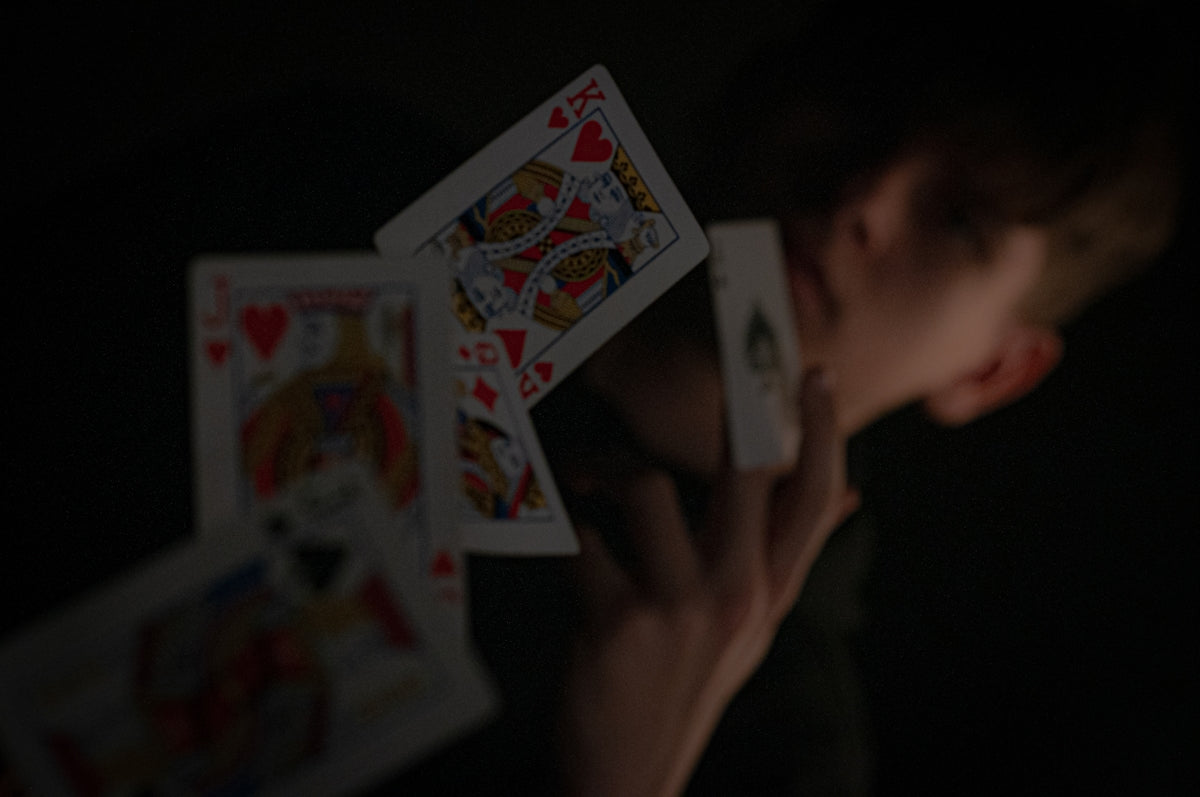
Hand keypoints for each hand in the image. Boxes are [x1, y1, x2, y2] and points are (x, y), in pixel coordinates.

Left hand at [559, 370, 857, 796]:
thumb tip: (850, 500)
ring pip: (645, 487)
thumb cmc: (684, 683)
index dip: (820, 432)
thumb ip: (781, 557)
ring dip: (607, 478)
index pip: (812, 501)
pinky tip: (572, 564)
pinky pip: (581, 538)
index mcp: (769, 594)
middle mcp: (736, 596)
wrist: (626, 772)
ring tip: (593, 490)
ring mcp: (679, 608)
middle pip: (746, 473)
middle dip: (733, 412)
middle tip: (722, 364)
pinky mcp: (618, 619)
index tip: (814, 378)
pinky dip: (567, 540)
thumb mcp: (750, 628)